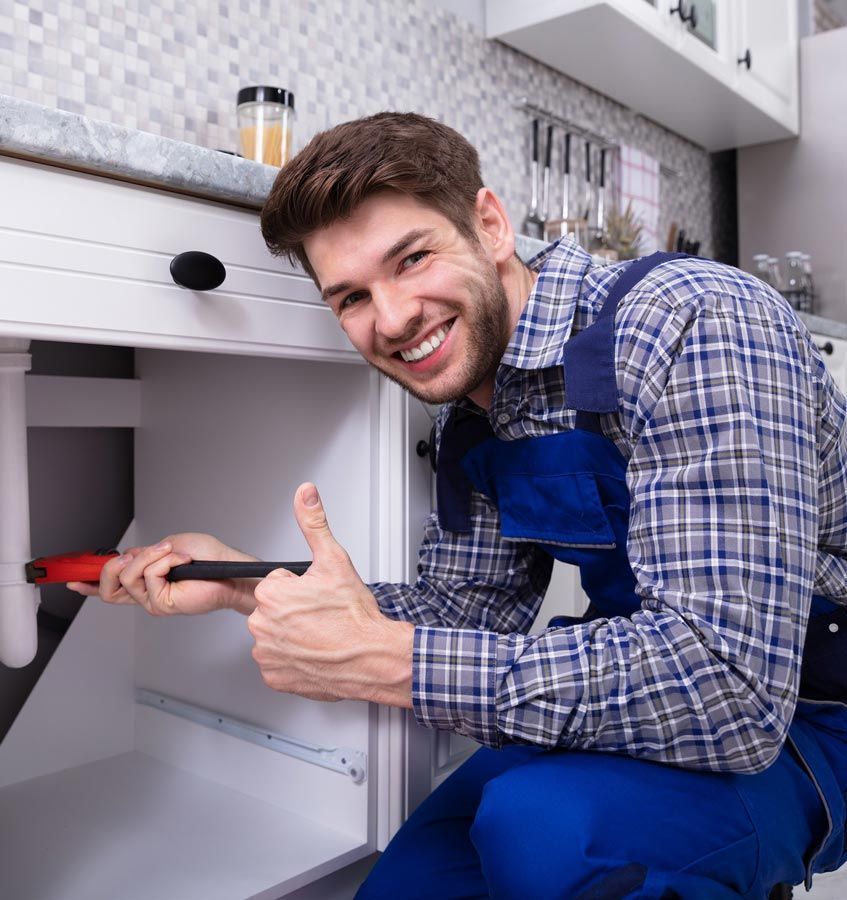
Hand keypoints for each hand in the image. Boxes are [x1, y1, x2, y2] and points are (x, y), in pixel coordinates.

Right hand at [67, 533, 258, 616]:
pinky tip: (181, 562)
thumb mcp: (169, 545)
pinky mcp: (162, 603)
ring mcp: (152, 600)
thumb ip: (144, 554)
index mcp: (146, 579)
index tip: (72, 580)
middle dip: (114, 564)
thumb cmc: (208, 558)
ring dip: (149, 557)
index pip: (112, 586)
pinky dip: (164, 562)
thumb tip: (127, 557)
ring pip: (127, 576)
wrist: (229, 568)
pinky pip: (148, 576)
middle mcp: (146, 593)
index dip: (89, 584)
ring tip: (171, 553)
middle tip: (132, 555)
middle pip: (108, 585)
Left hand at [247, 483, 413, 705]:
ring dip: (293, 636)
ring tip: (320, 636)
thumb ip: (314, 523)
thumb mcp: (335, 560)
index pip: (278, 584)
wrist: (373, 659)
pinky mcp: (274, 677)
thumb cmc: (355, 616)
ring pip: (276, 636)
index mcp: (272, 594)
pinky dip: (294, 660)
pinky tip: (314, 654)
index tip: (318, 597)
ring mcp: (267, 654)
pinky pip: (278, 663)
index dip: (302, 588)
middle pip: (275, 610)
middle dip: (295, 611)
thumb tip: (305, 494)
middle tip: (322, 616)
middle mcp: (262, 625)